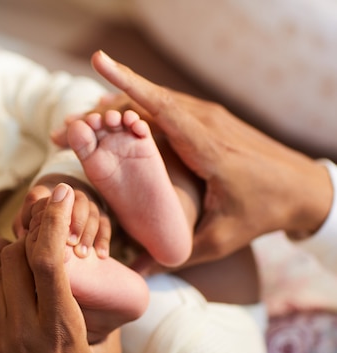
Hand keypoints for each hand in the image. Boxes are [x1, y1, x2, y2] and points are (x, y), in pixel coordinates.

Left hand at [0, 184, 120, 352]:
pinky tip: (19, 302)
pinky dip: (3, 292)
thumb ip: (99, 316)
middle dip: (31, 235)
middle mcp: (25, 328)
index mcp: (61, 326)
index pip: (47, 257)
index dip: (53, 218)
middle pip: (14, 255)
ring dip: (15, 261)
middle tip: (46, 232)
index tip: (62, 193)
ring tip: (34, 266)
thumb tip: (97, 285)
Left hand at [16, 174, 111, 258]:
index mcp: (44, 194)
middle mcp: (67, 194)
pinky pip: (105, 223)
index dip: (44, 212)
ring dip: (88, 232)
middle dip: (74, 220)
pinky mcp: (99, 216)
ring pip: (92, 210)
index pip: (41, 195)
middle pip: (75, 198)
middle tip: (69, 242)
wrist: (62, 217)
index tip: (44, 232)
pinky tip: (101, 256)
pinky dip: (103, 239)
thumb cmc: (36, 223)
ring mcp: (86, 204)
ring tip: (81, 254)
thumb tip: (22, 234)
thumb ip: (23, 226)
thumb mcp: (26, 223)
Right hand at [86, 50, 332, 270]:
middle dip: (101, 112)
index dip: (129, 85)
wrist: (302, 187)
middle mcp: (204, 122)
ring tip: (79, 130)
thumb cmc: (262, 211)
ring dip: (114, 111)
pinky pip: (164, 109)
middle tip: (65, 131)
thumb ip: (177, 254)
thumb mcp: (220, 239)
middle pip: (145, 103)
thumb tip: (137, 275)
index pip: (161, 108)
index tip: (100, 62)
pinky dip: (134, 113)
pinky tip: (112, 126)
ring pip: (152, 103)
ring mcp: (206, 117)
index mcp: (207, 147)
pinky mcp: (205, 120)